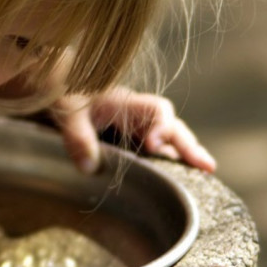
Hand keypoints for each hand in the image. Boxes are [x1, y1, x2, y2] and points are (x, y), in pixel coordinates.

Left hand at [51, 86, 215, 173]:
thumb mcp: (67, 113)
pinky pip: (156, 151)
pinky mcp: (132, 141)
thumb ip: (77, 137)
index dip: (161, 127)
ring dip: (185, 155)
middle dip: (189, 146)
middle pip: (172, 126)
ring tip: (204, 173)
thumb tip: (90, 167)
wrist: (60, 86)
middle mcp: (138, 115)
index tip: (152, 146)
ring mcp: (137, 128)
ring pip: (169, 140)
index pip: (157, 110)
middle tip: (206, 167)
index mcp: (126, 103)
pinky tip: (180, 180)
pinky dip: (169, 162)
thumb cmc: (66, 95)